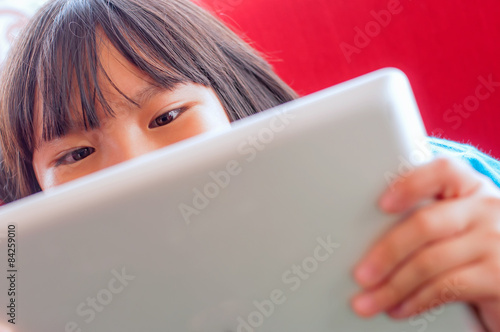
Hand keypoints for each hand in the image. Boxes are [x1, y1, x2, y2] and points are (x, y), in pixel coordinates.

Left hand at [351, 156, 499, 330]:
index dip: (410, 185)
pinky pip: (446, 287)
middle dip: (387, 252)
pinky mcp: (499, 276)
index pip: (442, 171)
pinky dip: (416, 301)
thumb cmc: (472, 247)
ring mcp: (496, 242)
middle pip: (426, 224)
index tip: (381, 205)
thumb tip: (366, 239)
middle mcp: (487, 208)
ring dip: (393, 286)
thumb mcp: (456, 223)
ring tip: (369, 301)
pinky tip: (398, 308)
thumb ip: (426, 216)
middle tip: (361, 275)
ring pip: (430, 261)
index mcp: (470, 186)